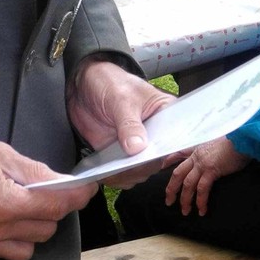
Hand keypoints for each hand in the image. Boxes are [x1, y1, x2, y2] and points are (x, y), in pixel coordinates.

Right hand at [0, 121, 92, 259]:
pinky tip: (3, 216)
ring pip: (26, 249)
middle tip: (48, 191)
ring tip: (23, 206)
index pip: (55, 208)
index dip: (76, 197)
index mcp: (3, 203)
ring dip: (33, 229)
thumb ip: (35, 172)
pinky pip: (2, 251)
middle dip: (53, 211)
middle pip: (45, 231)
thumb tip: (63, 183)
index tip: (87, 189)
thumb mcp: (1, 151)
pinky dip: (11, 237)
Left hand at [66, 60, 174, 187]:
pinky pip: (123, 173)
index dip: (167, 148)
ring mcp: (137, 146)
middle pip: (158, 159)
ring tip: (113, 170)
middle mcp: (154, 133)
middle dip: (143, 166)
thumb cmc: (110, 82)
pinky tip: (105, 173)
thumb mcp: (121, 99)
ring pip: (141, 171)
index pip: (175, 136)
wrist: (84, 85)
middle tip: (128, 165)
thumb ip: (129, 123)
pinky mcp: (120, 154)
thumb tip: (137, 148)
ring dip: (128, 175)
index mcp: (165, 113)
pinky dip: (115, 177)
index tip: (153, 156)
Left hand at [163, 137, 249, 216]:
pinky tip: (201, 210)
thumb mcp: (218, 144)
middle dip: (171, 189)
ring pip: (187, 184)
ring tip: (185, 212)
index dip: (169, 161)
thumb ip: (211, 152)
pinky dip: (200, 201)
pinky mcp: (211, 170)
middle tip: (169, 202)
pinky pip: (202, 189)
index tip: (162, 168)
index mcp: (197, 149)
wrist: (242, 139)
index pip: (178, 154)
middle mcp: (196, 156)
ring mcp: (202, 163)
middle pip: (177, 174)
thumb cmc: (234, 143)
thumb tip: (213, 159)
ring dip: (185, 199)